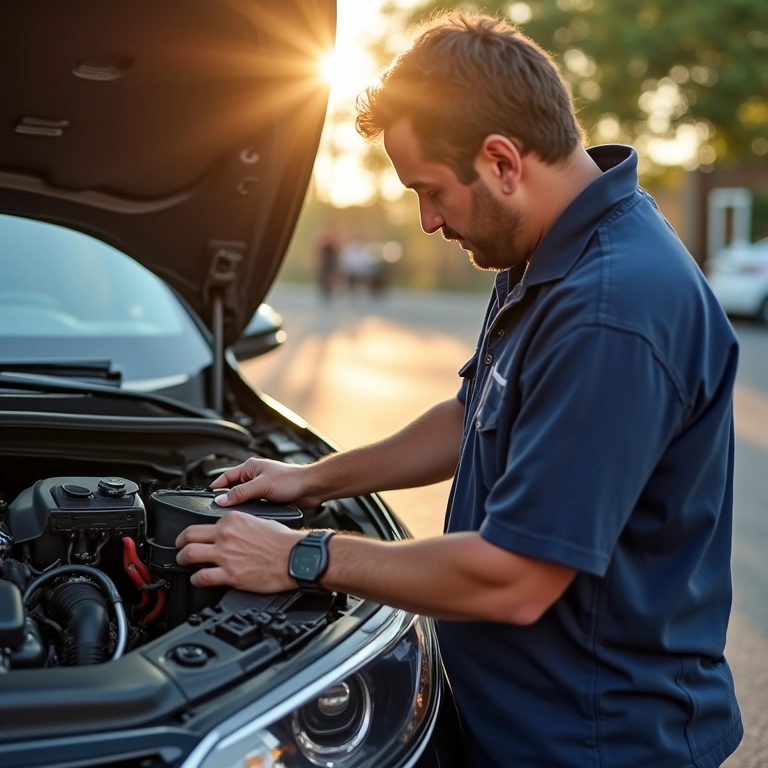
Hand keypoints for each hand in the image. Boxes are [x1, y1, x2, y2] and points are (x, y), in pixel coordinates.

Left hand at [175, 511, 302, 590]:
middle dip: (179, 544)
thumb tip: (229, 530)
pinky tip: (197, 579)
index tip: (193, 537)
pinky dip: (195, 579)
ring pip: (189, 555)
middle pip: (188, 537)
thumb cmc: (283, 541)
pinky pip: (202, 577)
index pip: (202, 523)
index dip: (194, 532)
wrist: (295, 557)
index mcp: (233, 519)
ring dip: (182, 560)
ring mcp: (226, 555)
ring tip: (183, 563)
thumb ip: (239, 524)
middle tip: (179, 549)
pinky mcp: (230, 575)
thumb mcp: (258, 521)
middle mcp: (226, 535)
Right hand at [209, 457, 322, 507]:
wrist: (312, 487)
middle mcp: (255, 475)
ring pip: (243, 497)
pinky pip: (253, 503)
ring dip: (238, 505)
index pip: (226, 477)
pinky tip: (247, 517)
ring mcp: (262, 485)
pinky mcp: (269, 496)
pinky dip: (248, 509)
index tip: (207, 498)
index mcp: (250, 467)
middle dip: (226, 498)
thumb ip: (240, 493)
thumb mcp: (262, 486)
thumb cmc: (292, 480)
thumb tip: (222, 499)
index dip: (216, 488)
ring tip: (230, 515)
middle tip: (216, 510)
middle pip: (233, 488)